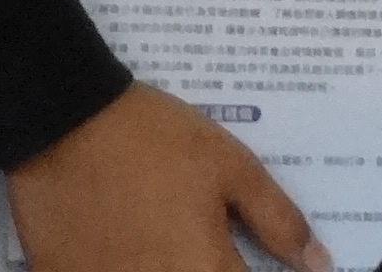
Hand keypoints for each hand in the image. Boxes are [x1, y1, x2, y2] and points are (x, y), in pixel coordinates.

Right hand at [10, 81, 327, 271]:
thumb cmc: (156, 142)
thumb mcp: (233, 170)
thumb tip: (316, 262)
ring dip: (181, 265)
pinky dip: (130, 266)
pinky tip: (133, 240)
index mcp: (202, 270)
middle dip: (217, 267)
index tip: (254, 256)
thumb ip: (277, 222)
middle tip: (210, 235)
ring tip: (174, 233)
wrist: (65, 125)